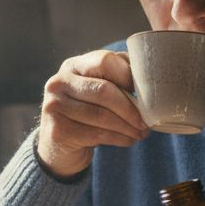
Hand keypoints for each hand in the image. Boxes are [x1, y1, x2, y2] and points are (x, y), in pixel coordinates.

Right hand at [36, 50, 148, 177]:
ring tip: (142, 133)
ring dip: (127, 127)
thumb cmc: (88, 111)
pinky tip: (129, 140)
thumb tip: (150, 79)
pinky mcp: (57, 130)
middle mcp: (59, 82)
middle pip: (103, 90)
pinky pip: (96, 134)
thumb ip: (119, 77)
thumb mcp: (99, 89)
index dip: (128, 76)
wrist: (59, 144)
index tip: (145, 92)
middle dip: (130, 108)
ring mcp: (54, 106)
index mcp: (73, 65)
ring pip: (101, 115)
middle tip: (147, 121)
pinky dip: (118, 138)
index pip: (104, 61)